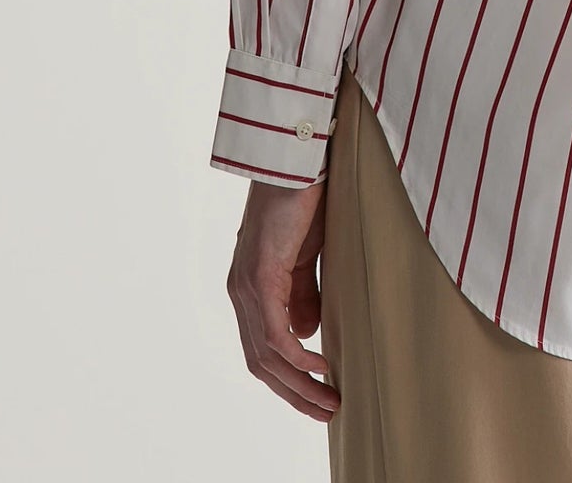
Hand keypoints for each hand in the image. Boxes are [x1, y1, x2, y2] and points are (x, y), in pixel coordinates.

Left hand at [227, 178, 339, 420]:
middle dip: (294, 394)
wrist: (296, 158)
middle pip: (261, 364)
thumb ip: (303, 293)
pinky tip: (321, 366)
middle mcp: (241, 293)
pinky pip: (275, 334)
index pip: (262, 350)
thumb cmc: (304, 199)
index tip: (318, 396)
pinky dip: (298, 358)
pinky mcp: (260, 277)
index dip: (288, 379)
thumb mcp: (307, 255)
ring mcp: (247, 287)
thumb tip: (307, 333)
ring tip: (330, 401)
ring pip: (267, 357)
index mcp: (251, 288)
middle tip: (327, 413)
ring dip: (299, 385)